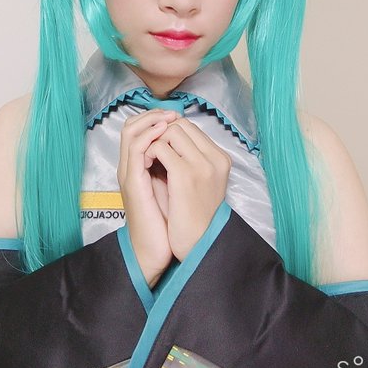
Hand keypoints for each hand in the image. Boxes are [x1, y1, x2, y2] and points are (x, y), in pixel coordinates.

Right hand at [117, 109, 177, 287]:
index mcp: (138, 167)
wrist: (154, 249)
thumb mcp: (172, 187)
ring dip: (151, 120)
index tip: (176, 116)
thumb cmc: (167, 222)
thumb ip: (173, 167)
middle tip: (172, 112)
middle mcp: (130, 166)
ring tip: (170, 118)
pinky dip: (149, 136)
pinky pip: (136, 149)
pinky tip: (165, 133)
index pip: (138, 130)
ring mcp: (128, 173)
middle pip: (130, 125)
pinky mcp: (132, 181)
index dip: (155, 118)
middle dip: (152, 114)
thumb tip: (189, 148)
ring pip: (130, 132)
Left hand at [145, 117, 231, 260]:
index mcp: (220, 158)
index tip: (160, 145)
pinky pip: (160, 148)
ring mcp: (201, 164)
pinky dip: (149, 152)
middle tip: (152, 150)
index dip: (171, 131)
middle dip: (161, 133)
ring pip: (170, 132)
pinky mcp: (184, 174)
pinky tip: (146, 165)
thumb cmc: (194, 214)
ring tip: (149, 158)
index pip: (191, 127)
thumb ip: (194, 159)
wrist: (196, 243)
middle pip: (181, 125)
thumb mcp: (202, 181)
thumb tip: (172, 136)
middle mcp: (214, 157)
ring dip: (155, 141)